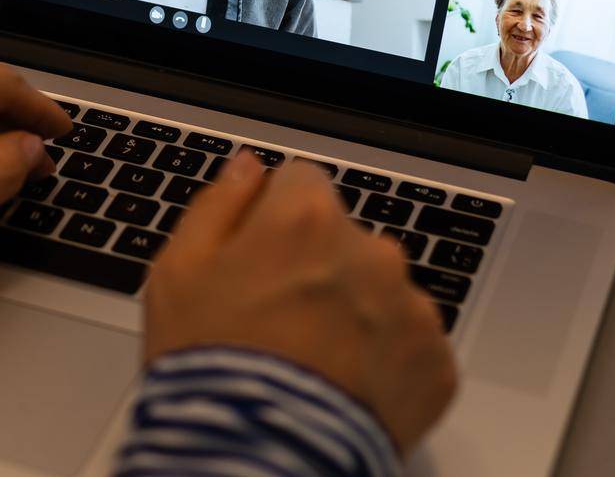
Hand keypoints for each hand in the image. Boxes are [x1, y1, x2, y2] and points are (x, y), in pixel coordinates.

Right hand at [145, 158, 457, 454]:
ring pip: (381, 291)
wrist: (257, 457)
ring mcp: (410, 310)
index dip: (272, 219)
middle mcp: (369, 252)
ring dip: (355, 313)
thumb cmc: (211, 365)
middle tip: (277, 320)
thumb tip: (247, 167)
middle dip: (318, 267)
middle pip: (344, 238)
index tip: (256, 257)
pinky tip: (342, 386)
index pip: (299, 182)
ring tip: (311, 362)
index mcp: (304, 219)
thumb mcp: (178, 271)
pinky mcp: (436, 365)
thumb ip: (217, 204)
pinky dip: (384, 361)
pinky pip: (411, 346)